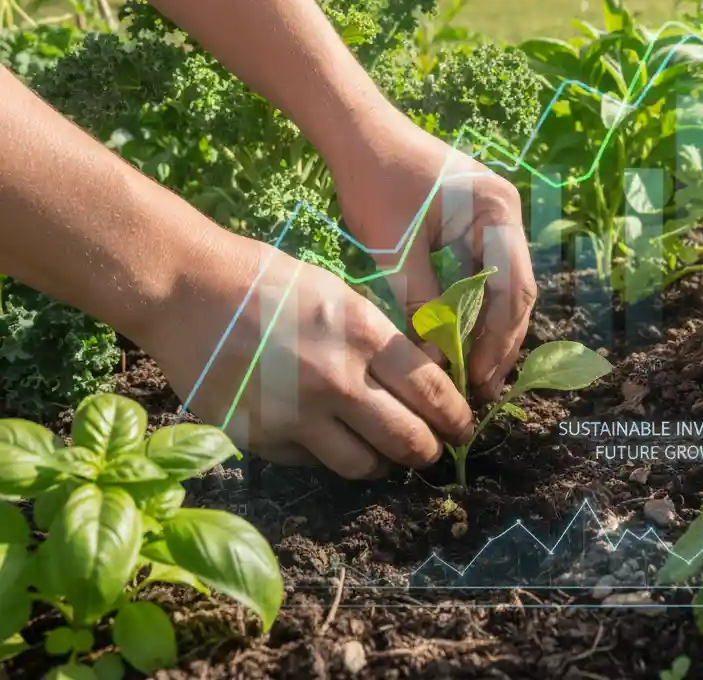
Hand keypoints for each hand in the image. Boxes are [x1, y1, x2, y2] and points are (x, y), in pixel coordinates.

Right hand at [136, 233, 473, 477]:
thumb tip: (424, 379)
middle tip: (432, 450)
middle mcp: (339, 382)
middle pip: (408, 440)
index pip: (432, 393)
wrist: (191, 292)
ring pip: (363, 466)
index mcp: (365, 337)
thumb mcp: (341, 298)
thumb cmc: (272, 284)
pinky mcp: (262, 440)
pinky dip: (327, 456)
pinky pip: (312, 463)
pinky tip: (325, 437)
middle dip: (429, 451)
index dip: (456, 417)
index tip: (463, 427)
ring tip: (383, 454)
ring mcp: (298, 417)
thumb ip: (381, 341)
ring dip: (382, 464)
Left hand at [330, 107, 536, 400]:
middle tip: (482, 389)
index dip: (497, 340)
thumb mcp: (396, 251)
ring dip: (488, 328)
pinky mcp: (475, 223)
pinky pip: (485, 273)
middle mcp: (507, 213)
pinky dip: (474, 307)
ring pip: (502, 285)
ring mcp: (494, 216)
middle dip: (499, 341)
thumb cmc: (376, 183)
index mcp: (498, 212)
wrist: (357, 134)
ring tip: (474, 375)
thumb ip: (421, 305)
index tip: (476, 380)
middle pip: (515, 290)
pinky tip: (461, 338)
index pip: (511, 288)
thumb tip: (435, 363)